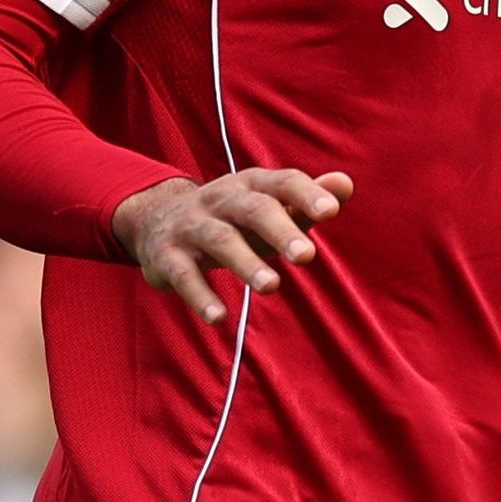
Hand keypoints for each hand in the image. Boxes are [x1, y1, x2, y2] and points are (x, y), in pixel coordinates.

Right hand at [111, 168, 351, 322]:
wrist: (155, 220)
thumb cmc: (232, 221)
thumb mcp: (266, 208)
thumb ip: (305, 202)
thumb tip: (345, 184)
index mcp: (251, 185)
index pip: (283, 182)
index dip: (306, 194)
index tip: (332, 211)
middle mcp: (220, 199)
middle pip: (253, 210)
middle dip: (281, 231)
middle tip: (307, 256)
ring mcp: (190, 226)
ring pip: (220, 240)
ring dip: (246, 263)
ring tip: (272, 286)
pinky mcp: (166, 256)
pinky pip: (184, 275)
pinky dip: (200, 297)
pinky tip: (219, 319)